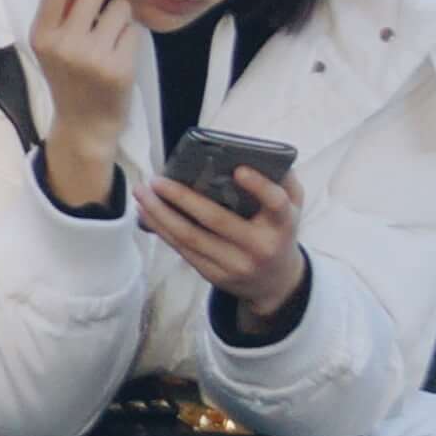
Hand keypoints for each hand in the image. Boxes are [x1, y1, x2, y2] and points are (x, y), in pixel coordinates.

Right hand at [23, 0, 144, 208]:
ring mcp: (93, 57)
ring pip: (120, 8)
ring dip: (122, 15)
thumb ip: (61, 15)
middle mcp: (65, 45)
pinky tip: (120, 54)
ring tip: (112, 37)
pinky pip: (134, 30)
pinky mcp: (119, 68)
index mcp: (42, 36)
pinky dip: (131, 37)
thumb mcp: (50, 47)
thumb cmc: (69, 78)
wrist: (84, 124)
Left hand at [144, 160, 310, 325]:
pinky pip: (184, 251)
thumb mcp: (293, 208)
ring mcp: (236, 264)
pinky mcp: (216, 276)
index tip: (238, 169)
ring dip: (161, 214)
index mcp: (283, 224)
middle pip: (216, 220)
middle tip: (157, 179)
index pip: (276, 204)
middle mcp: (260, 246)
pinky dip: (162, 230)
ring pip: (191, 237)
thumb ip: (283, 181)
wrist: (276, 282)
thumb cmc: (279, 232)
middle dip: (181, 197)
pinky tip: (147, 214)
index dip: (259, 187)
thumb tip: (255, 153)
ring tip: (142, 193)